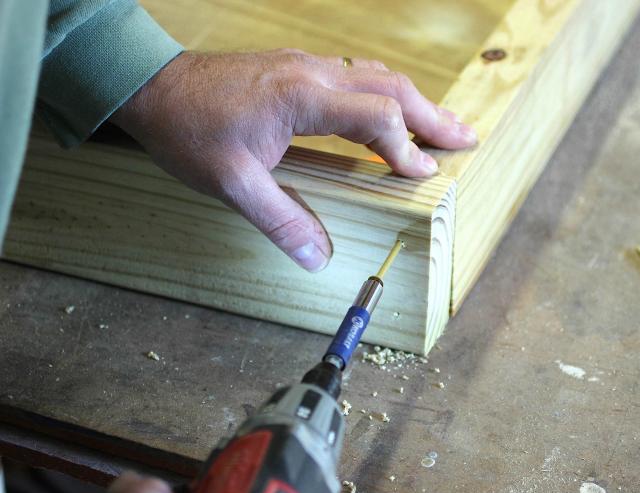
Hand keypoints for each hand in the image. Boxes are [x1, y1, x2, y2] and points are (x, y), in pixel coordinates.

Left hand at [111, 49, 476, 271]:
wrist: (152, 86)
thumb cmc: (189, 129)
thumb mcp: (231, 184)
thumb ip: (281, 220)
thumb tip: (317, 256)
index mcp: (303, 98)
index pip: (377, 117)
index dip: (406, 147)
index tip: (424, 174)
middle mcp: (313, 74)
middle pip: (391, 88)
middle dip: (433, 115)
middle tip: (466, 138)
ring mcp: (306, 68)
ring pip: (377, 77)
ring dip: (413, 102)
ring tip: (443, 124)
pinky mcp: (297, 70)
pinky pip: (356, 76)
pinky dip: (385, 96)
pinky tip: (390, 111)